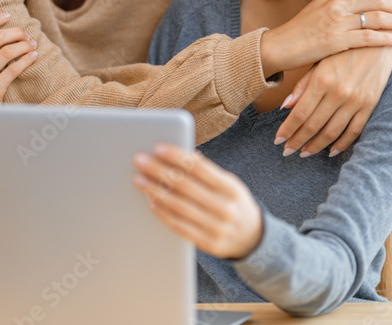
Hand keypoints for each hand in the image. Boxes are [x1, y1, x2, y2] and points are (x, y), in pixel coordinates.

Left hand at [132, 143, 262, 259]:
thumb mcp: (228, 183)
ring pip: (180, 207)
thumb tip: (184, 153)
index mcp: (230, 187)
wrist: (252, 237)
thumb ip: (207, 170)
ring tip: (139, 180)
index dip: (177, 156)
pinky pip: (181, 227)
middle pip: (185, 186)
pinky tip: (151, 202)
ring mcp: (217, 227)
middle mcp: (225, 207)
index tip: (158, 148)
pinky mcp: (208, 243)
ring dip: (156, 191)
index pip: (200, 168)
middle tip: (140, 160)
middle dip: (159, 171)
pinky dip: (164, 214)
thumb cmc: (232, 202)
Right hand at [258, 0, 391, 76]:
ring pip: (376, 17)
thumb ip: (340, 7)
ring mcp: (335, 21)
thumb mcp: (318, 12)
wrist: (277, 47)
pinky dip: (386, 37)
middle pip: (377, 0)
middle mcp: (335, 3)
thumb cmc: (299, 33)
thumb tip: (363, 7)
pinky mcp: (335, 40)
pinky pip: (368, 37)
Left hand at [273, 45, 391, 157]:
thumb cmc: (343, 48)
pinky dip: (342, 144)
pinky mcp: (370, 104)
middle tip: (287, 152)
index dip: (287, 129)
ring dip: (316, 146)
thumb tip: (285, 107)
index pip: (299, 113)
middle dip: (297, 141)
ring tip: (304, 153)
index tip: (277, 141)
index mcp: (322, 80)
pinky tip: (331, 151)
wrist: (378, 38)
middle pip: (313, 125)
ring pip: (332, 132)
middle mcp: (338, 92)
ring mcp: (355, 100)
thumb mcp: (319, 61)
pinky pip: (355, 130)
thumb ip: (302, 85)